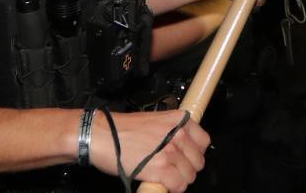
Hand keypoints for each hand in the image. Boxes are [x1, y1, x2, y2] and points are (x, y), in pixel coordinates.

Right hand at [89, 110, 209, 192]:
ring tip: (165, 176)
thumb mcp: (154, 121)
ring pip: (190, 175)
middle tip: (173, 169)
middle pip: (199, 161)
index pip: (204, 141)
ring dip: (179, 180)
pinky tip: (161, 183)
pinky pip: (179, 185)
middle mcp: (178, 134)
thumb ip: (171, 131)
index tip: (186, 157)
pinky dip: (172, 188)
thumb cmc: (122, 129)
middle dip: (187, 168)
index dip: (194, 152)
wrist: (101, 136)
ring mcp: (171, 152)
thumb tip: (181, 147)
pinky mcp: (162, 169)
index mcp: (178, 120)